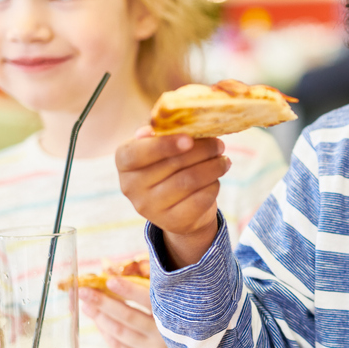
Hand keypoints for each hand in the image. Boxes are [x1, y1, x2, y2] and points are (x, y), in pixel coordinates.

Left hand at [79, 280, 175, 347]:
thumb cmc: (184, 331)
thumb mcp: (180, 314)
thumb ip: (158, 300)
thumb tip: (122, 282)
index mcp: (176, 320)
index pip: (150, 301)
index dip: (129, 290)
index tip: (110, 280)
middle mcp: (164, 338)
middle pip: (128, 317)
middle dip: (103, 303)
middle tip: (85, 291)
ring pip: (119, 332)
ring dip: (100, 317)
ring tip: (86, 305)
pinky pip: (118, 347)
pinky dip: (106, 334)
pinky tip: (99, 323)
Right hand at [116, 127, 229, 267]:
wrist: (178, 207)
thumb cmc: (168, 167)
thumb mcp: (160, 148)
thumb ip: (162, 134)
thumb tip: (160, 126)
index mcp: (124, 162)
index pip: (137, 153)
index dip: (164, 145)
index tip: (189, 139)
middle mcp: (131, 187)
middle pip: (172, 164)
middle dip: (202, 150)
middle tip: (219, 144)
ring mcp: (150, 208)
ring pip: (190, 181)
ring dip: (213, 167)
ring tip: (224, 160)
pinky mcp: (172, 222)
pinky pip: (200, 198)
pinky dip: (213, 185)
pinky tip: (217, 178)